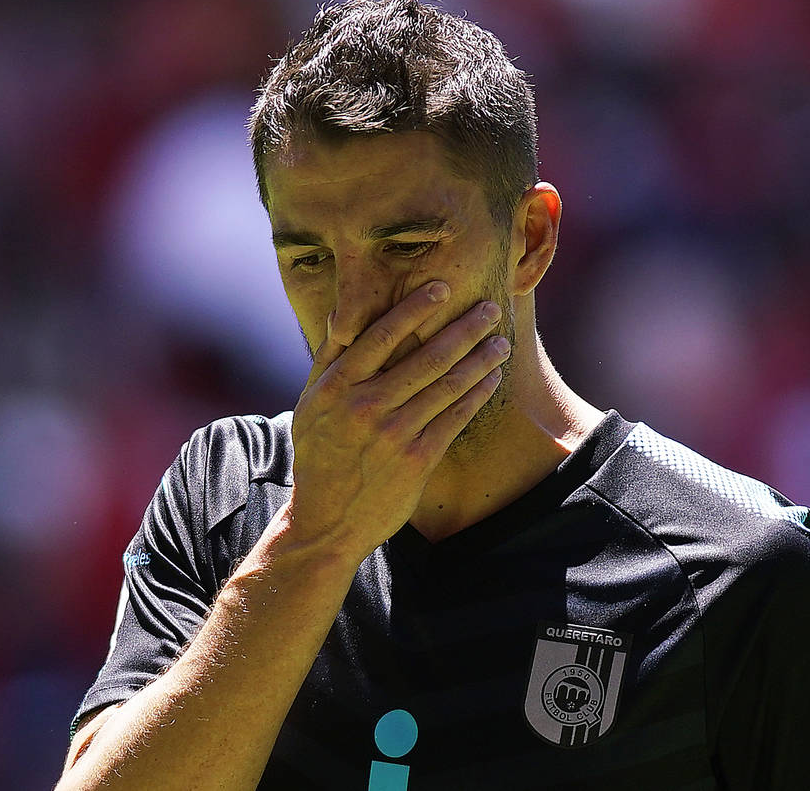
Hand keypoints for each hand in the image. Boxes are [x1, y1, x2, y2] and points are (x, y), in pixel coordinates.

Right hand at [287, 280, 510, 561]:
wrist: (327, 520)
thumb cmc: (318, 455)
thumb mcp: (310, 404)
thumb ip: (329, 358)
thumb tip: (342, 311)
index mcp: (337, 387)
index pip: (380, 336)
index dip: (414, 309)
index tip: (441, 288)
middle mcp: (366, 406)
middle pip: (425, 358)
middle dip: (464, 330)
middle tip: (489, 308)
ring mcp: (394, 434)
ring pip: (447, 386)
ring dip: (479, 360)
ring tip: (499, 341)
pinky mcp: (417, 460)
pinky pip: (454, 419)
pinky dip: (476, 395)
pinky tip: (491, 379)